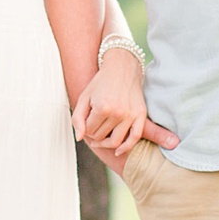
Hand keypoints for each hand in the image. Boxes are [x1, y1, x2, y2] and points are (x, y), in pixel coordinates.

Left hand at [73, 51, 179, 167]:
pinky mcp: (140, 115)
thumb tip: (80, 138)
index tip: (86, 120)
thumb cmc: (100, 82)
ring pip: (115, 141)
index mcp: (102, 107)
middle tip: (92, 126)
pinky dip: (126, 148)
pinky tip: (118, 152)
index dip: (84, 128)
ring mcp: (131, 114)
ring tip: (99, 139)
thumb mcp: (84, 97)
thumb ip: (78, 118)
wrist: (122, 68)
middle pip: (101, 136)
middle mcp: (118, 112)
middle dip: (93, 134)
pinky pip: (135, 138)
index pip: (89, 131)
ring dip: (105, 143)